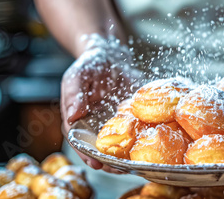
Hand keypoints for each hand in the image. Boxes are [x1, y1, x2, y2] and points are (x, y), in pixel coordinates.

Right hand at [61, 34, 139, 172]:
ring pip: (120, 144)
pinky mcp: (132, 117)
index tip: (96, 163)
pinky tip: (149, 144)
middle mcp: (97, 126)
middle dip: (110, 162)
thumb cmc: (90, 65)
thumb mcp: (77, 75)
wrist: (111, 55)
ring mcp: (115, 123)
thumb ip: (73, 94)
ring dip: (127, 155)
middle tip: (120, 169)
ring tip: (135, 164)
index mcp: (79, 121)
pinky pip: (137, 130)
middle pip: (101, 149)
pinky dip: (142, 138)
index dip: (87, 154)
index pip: (80, 142)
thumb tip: (73, 116)